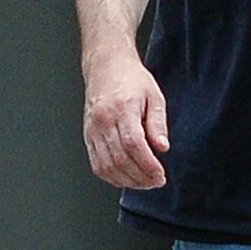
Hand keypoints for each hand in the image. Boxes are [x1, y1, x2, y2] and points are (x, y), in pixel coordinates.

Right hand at [83, 54, 169, 188]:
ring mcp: (93, 130)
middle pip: (120, 159)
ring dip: (127, 180)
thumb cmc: (132, 80)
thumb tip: (162, 148)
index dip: (148, 165)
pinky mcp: (88, 136)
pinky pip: (97, 164)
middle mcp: (103, 121)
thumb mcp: (154, 97)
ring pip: (107, 166)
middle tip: (156, 181)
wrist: (106, 67)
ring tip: (145, 182)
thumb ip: (158, 123)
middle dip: (141, 177)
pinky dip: (112, 176)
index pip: (134, 144)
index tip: (161, 175)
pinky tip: (127, 178)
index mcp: (122, 109)